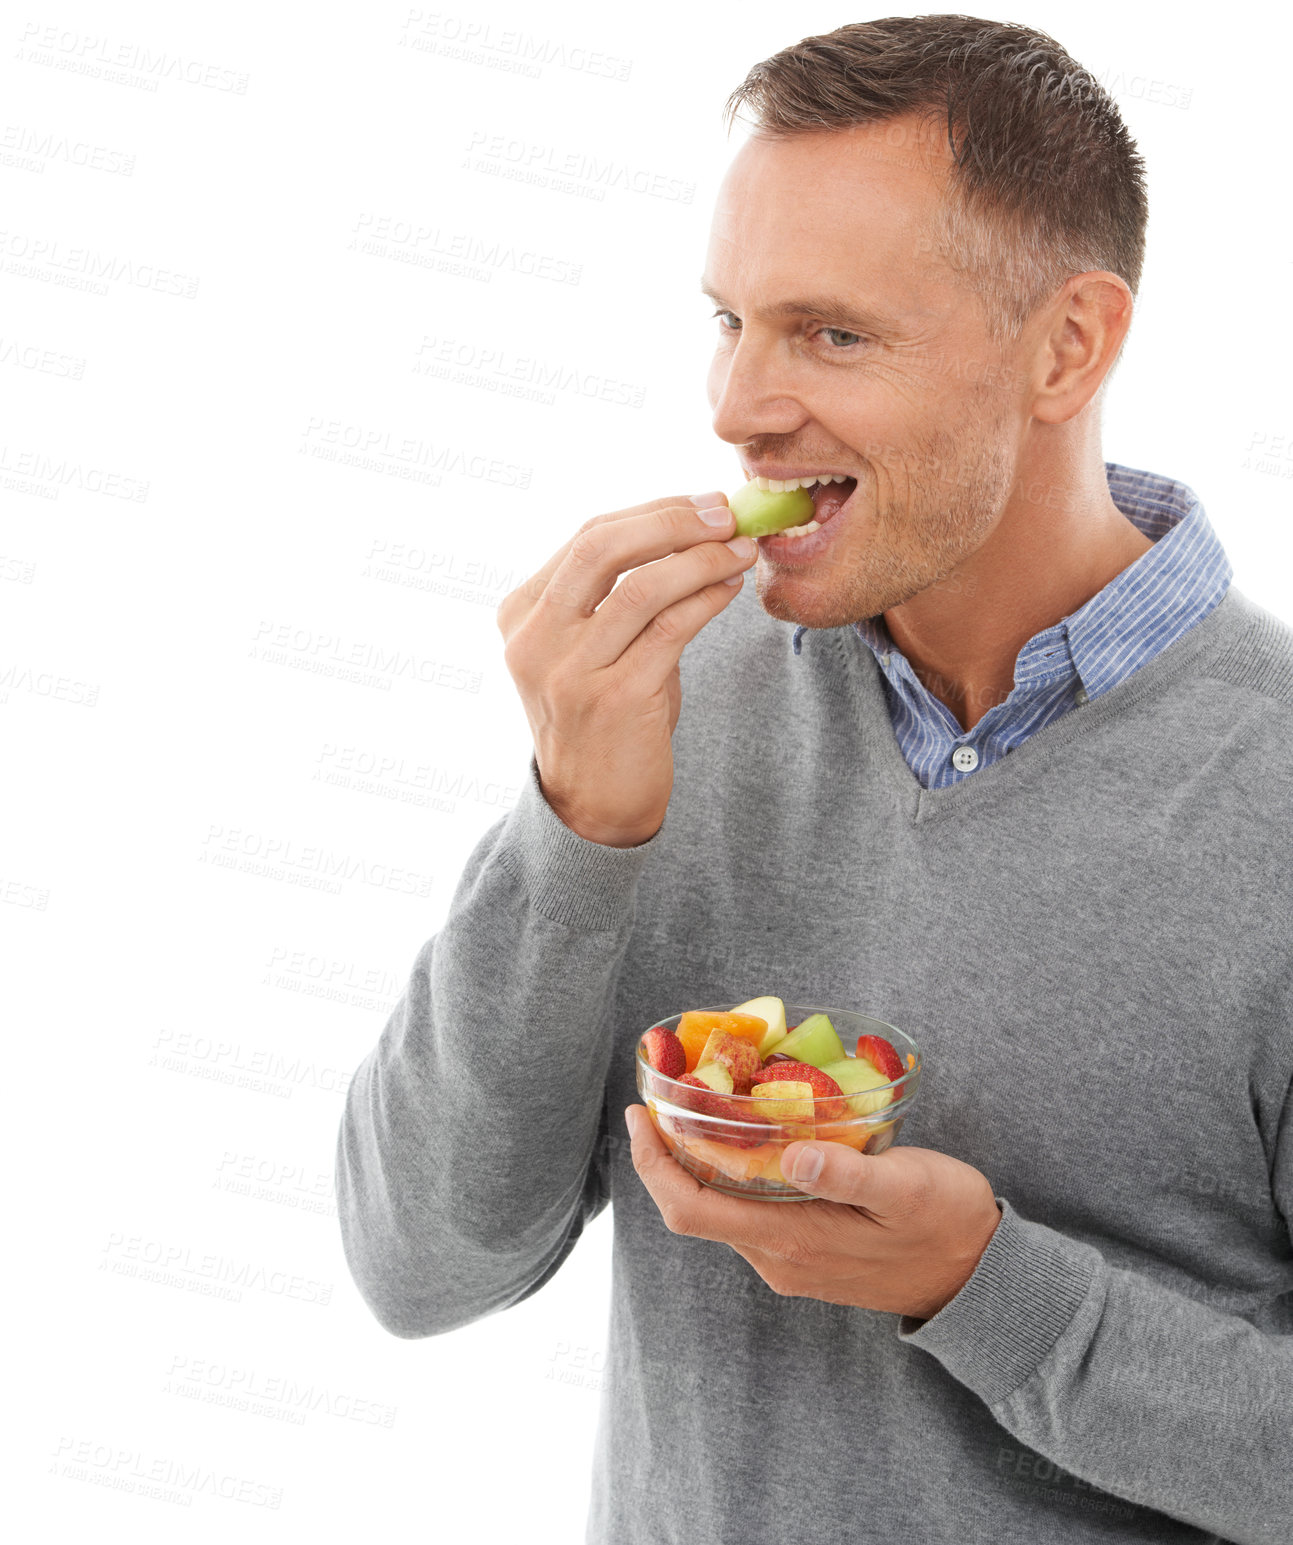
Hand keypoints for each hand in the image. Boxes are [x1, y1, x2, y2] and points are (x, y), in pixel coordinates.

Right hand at [495, 493, 756, 846]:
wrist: (593, 806)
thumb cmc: (603, 717)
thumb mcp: (589, 649)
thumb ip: (617, 592)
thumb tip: (691, 525)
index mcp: (521, 615)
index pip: (588, 537)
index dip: (652, 511)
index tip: (702, 502)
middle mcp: (535, 640)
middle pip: (604, 547)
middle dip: (673, 521)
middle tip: (725, 514)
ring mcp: (570, 671)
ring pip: (642, 587)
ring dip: (701, 559)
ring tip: (741, 550)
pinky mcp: (614, 699)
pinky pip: (671, 629)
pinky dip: (707, 599)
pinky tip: (730, 589)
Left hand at [625, 1104, 1001, 1320]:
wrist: (981, 1280)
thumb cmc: (947, 1223)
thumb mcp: (906, 1187)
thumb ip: (849, 1171)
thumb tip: (794, 1155)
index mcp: (791, 1239)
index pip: (689, 1209)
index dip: (652, 1165)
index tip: (639, 1115)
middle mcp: (778, 1257)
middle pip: (694, 1208)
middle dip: (667, 1155)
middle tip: (663, 1097)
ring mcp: (790, 1261)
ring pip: (721, 1210)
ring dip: (699, 1163)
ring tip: (700, 1106)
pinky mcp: (806, 1256)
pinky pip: (749, 1215)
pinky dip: (732, 1176)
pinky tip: (748, 1139)